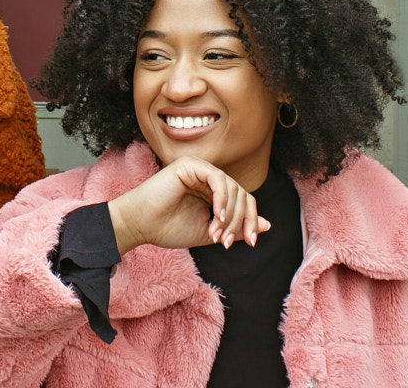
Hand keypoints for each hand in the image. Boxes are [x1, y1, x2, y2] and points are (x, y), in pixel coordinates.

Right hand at [107, 155, 269, 254]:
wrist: (140, 226)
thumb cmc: (168, 228)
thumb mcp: (211, 232)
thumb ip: (236, 227)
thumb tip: (267, 225)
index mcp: (212, 191)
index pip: (244, 200)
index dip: (251, 221)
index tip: (251, 242)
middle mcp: (208, 177)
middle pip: (243, 194)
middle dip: (241, 221)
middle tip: (226, 241)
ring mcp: (199, 169)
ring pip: (233, 188)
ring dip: (230, 215)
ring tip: (216, 234)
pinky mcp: (190, 165)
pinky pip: (219, 178)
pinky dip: (222, 199)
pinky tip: (216, 216)